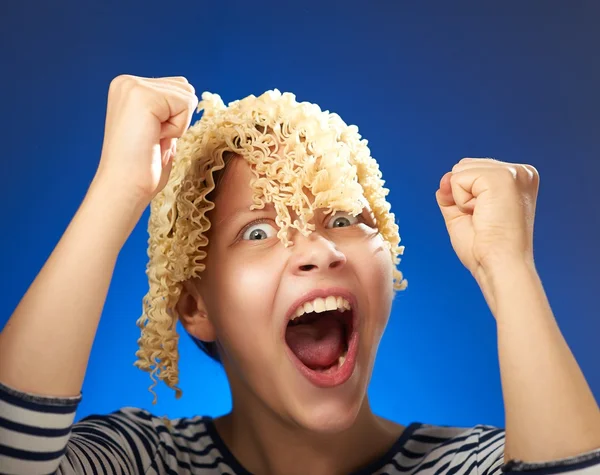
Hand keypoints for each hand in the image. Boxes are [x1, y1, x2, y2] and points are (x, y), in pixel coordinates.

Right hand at [94, 75, 197, 204]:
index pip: (177, 87)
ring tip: (152, 139)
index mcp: (129, 87)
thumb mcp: (158, 129)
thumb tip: (188, 95)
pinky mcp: (142, 95)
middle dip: (178, 119)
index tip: (151, 137)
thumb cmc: (142, 168)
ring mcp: (132, 86)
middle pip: (185, 87)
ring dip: (178, 124)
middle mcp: (127, 81)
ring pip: (187, 96)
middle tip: (153, 139)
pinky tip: (154, 138)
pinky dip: (177, 128)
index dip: (175, 119)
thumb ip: (168, 109)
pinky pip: (185, 105)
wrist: (124, 187)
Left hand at [435, 158, 538, 275]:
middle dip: (462, 195)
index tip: (485, 218)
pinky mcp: (502, 177)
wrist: (499, 265)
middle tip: (483, 219)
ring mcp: (513, 172)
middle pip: (463, 166)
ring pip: (459, 171)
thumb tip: (445, 177)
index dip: (465, 197)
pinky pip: (457, 179)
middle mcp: (520, 172)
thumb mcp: (462, 214)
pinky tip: (481, 214)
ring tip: (484, 217)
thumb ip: (451, 192)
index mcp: (516, 179)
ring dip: (461, 199)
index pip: (471, 170)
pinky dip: (461, 201)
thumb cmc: (485, 248)